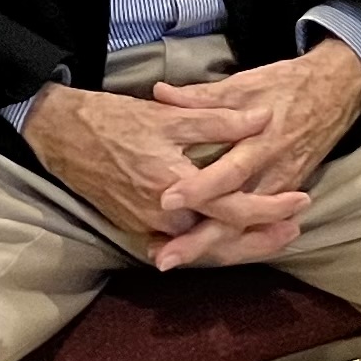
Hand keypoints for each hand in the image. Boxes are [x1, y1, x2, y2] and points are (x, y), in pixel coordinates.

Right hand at [26, 84, 297, 267]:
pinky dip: (204, 241)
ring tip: (268, 234)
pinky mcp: (134, 225)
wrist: (61, 134)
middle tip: (293, 230)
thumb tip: (261, 119)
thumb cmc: (113, 120)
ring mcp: (146, 226)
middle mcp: (161, 216)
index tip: (300, 200)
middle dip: (260, 239)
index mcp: (174, 187)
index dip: (271, 208)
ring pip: (202, 245)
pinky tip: (222, 235)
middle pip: (223, 241)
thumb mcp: (170, 115)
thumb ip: (220, 120)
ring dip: (236, 243)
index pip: (235, 210)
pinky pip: (179, 242)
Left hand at [144, 43, 360, 268]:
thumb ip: (202, 96)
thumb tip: (160, 93)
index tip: (167, 201)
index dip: (200, 189)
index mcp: (262, 142)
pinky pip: (257, 226)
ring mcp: (281, 188)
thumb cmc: (287, 85)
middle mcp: (273, 172)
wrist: (335, 91)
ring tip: (172, 259)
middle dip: (200, 240)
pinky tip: (200, 252)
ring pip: (246, 229)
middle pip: (235, 216)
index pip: (229, 172)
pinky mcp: (285, 194)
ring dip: (210, 247)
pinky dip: (230, 243)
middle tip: (164, 257)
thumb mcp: (246, 84)